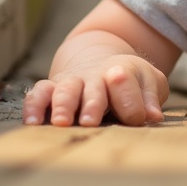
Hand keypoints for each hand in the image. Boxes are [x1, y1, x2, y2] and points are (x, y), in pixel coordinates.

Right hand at [22, 54, 169, 126]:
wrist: (100, 63)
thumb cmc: (128, 80)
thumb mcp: (147, 82)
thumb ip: (150, 96)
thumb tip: (154, 115)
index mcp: (121, 72)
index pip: (126, 82)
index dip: (130, 98)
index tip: (136, 116)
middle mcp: (93, 77)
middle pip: (93, 88)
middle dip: (93, 103)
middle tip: (91, 121)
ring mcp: (71, 83)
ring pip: (64, 90)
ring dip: (63, 105)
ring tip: (62, 122)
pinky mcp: (51, 91)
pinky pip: (39, 94)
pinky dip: (34, 105)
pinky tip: (32, 122)